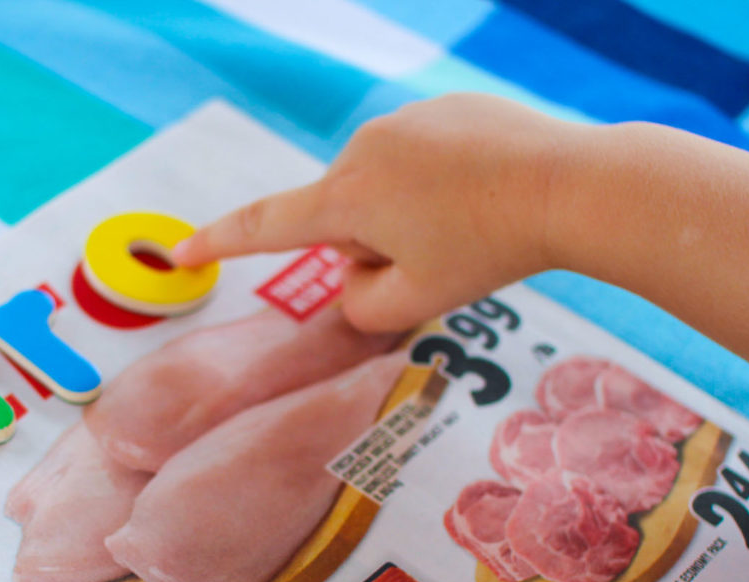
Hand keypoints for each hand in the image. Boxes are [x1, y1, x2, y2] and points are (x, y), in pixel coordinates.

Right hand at [174, 94, 582, 332]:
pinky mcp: (444, 107)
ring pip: (383, 188)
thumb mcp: (415, 301)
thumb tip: (352, 280)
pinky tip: (486, 191)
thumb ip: (362, 307)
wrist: (569, 185)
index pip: (265, 226)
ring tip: (468, 223)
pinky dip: (439, 183)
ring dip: (408, 214)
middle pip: (342, 217)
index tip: (179, 252)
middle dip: (372, 244)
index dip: (217, 243)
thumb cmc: (489, 248)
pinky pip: (420, 158)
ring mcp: (405, 121)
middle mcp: (363, 148)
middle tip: (436, 259)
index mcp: (347, 198)